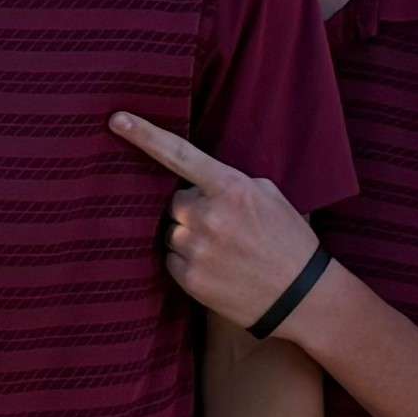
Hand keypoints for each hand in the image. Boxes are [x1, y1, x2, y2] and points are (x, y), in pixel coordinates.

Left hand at [112, 111, 320, 329]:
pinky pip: (171, 260)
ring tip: (225, 251)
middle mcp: (208, 215)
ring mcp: (196, 248)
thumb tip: (196, 181)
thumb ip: (230, 183)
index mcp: (231, 187)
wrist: (300, 296)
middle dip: (191, 210)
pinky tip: (218, 269)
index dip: (145, 135)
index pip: (179, 154)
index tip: (117, 120)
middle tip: (223, 227)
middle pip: (175, 202)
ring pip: (172, 233)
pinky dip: (187, 263)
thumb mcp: (269, 197)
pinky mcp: (189, 278)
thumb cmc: (288, 240)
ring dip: (190, 237)